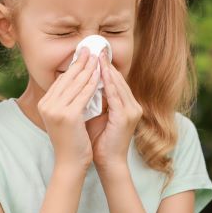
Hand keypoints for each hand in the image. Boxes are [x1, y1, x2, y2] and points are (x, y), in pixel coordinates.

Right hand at [38, 47, 100, 170]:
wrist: (70, 163)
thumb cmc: (71, 140)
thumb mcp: (64, 116)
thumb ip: (66, 99)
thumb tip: (75, 79)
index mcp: (44, 103)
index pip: (61, 79)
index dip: (73, 66)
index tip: (83, 54)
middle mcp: (46, 104)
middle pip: (67, 78)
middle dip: (81, 62)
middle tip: (91, 49)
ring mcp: (56, 110)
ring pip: (77, 84)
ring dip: (89, 69)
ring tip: (98, 58)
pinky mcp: (68, 115)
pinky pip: (84, 94)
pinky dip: (94, 83)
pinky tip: (101, 75)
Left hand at [87, 50, 142, 170]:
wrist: (108, 163)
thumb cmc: (99, 141)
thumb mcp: (96, 115)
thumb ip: (92, 100)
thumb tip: (78, 84)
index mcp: (127, 105)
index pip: (115, 81)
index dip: (104, 67)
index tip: (93, 55)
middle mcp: (133, 106)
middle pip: (118, 79)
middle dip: (105, 64)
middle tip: (95, 49)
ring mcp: (132, 111)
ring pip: (118, 84)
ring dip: (106, 70)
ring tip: (96, 57)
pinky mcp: (126, 117)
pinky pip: (115, 96)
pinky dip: (108, 84)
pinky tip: (100, 74)